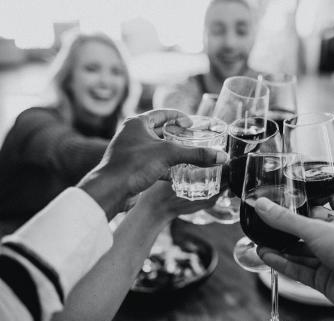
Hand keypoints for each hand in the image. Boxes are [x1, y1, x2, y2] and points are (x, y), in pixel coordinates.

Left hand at [78, 109, 227, 218]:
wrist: (110, 190)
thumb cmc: (133, 165)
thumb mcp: (169, 155)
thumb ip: (196, 154)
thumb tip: (221, 156)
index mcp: (137, 123)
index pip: (162, 114)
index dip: (178, 116)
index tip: (192, 123)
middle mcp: (132, 135)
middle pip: (159, 131)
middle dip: (177, 135)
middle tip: (192, 138)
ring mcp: (131, 152)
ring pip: (156, 148)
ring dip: (172, 152)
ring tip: (188, 155)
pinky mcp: (131, 168)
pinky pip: (152, 163)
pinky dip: (165, 167)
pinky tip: (178, 174)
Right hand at [255, 198, 333, 313]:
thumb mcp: (315, 228)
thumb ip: (285, 219)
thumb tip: (261, 205)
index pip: (310, 211)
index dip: (292, 209)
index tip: (273, 206)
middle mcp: (332, 240)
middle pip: (302, 234)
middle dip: (283, 232)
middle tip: (262, 226)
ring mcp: (327, 261)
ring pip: (299, 253)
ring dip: (279, 249)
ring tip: (258, 242)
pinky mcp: (322, 279)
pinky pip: (298, 269)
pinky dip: (282, 263)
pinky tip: (266, 256)